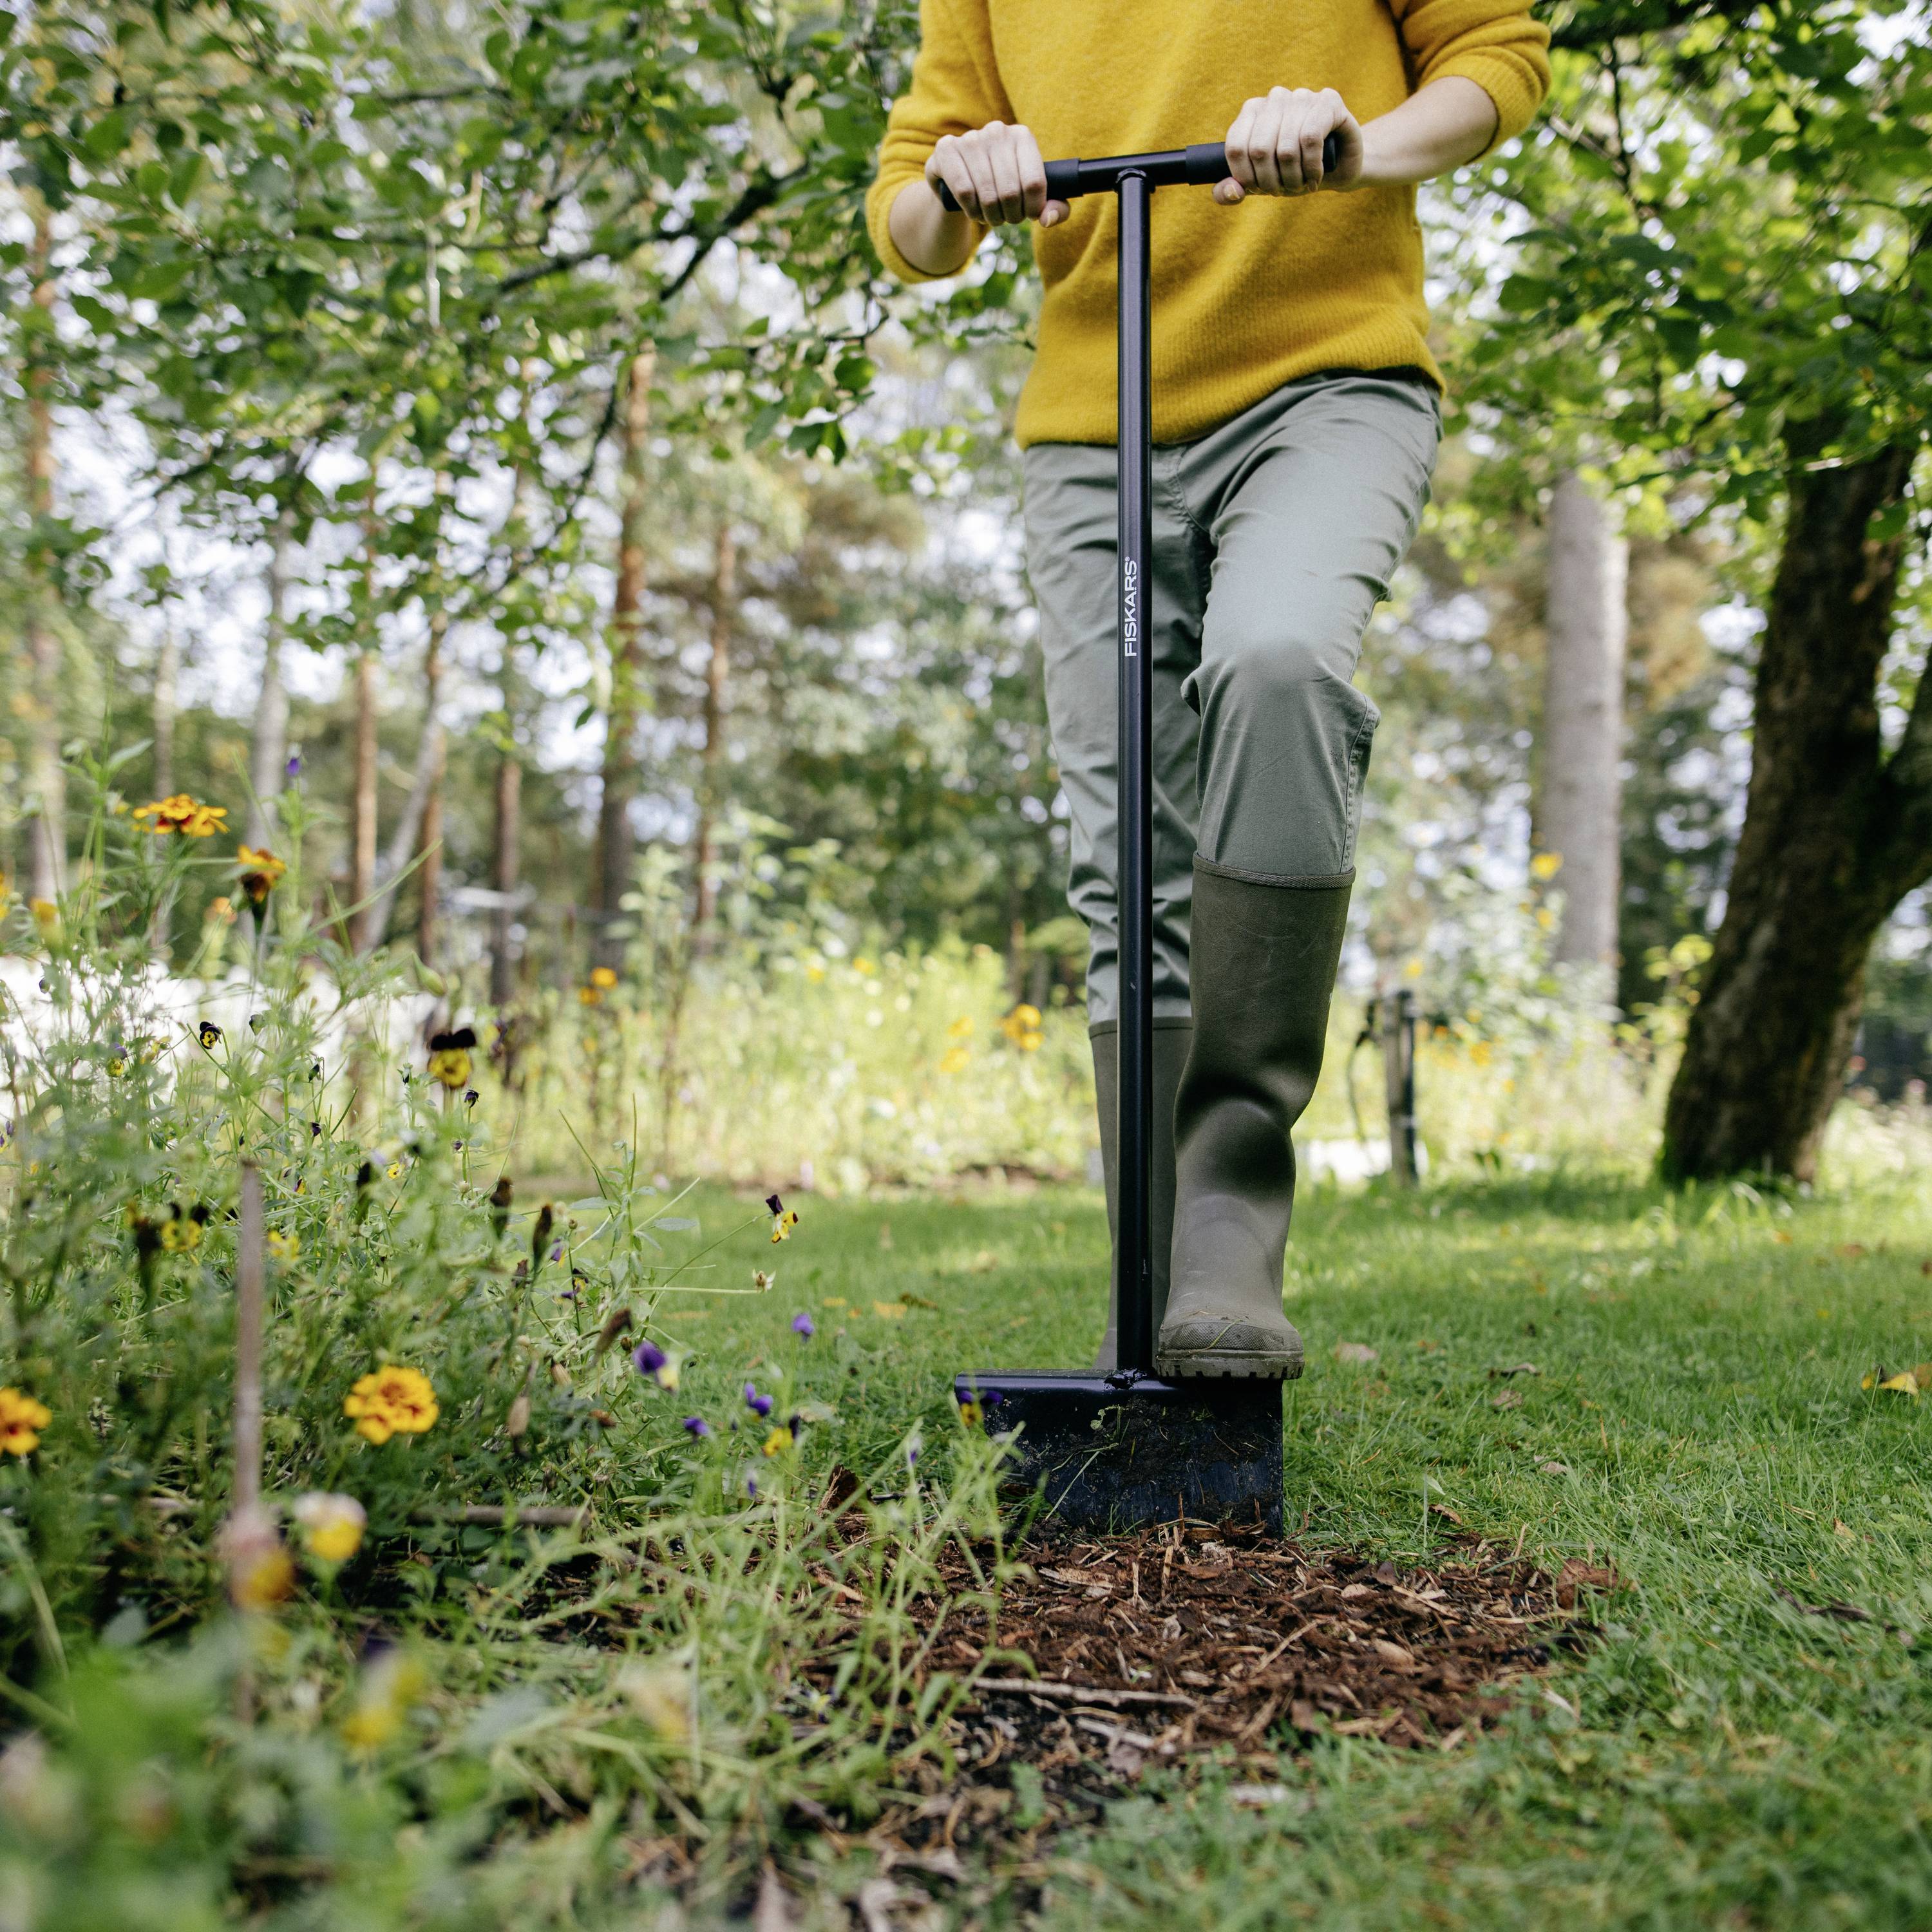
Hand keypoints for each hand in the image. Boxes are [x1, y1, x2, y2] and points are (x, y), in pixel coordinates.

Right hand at [925, 121, 1069, 228]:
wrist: (960, 182)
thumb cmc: (1002, 189)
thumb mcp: (1032, 198)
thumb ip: (1055, 208)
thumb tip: (1048, 218)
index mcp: (1022, 136)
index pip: (1035, 182)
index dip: (1033, 209)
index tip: (1028, 215)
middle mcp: (997, 131)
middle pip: (1011, 191)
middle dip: (1011, 216)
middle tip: (1007, 219)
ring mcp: (971, 138)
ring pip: (988, 194)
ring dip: (991, 217)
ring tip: (990, 216)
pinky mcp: (947, 149)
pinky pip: (964, 191)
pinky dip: (971, 210)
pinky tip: (974, 211)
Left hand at [1216, 87, 1364, 200]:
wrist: (1338, 168)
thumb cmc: (1294, 173)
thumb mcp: (1259, 185)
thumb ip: (1229, 191)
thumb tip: (1231, 191)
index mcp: (1252, 111)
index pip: (1235, 147)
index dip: (1246, 177)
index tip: (1260, 189)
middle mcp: (1275, 98)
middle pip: (1259, 149)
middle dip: (1270, 182)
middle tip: (1284, 190)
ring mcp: (1302, 96)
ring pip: (1286, 147)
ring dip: (1293, 178)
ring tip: (1301, 185)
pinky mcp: (1328, 101)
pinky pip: (1311, 138)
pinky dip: (1311, 167)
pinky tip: (1315, 175)